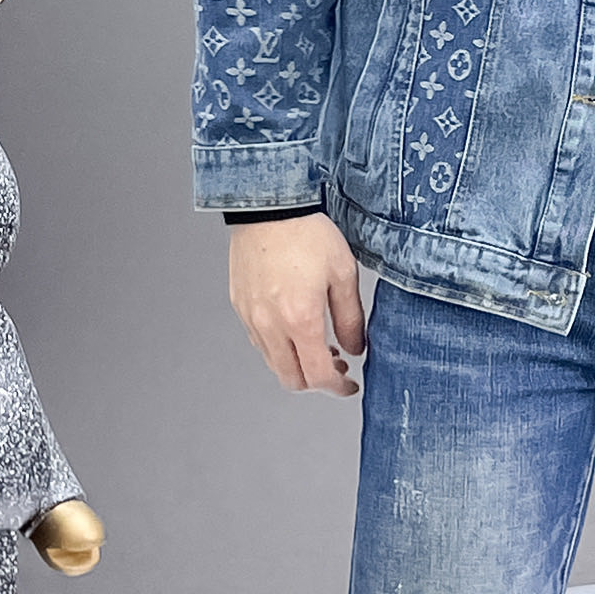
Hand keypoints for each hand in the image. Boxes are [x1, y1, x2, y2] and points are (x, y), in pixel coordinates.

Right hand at [228, 212, 366, 395]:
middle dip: (316, 382)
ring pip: (273, 362)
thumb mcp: (344, 273)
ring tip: (318, 345)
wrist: (269, 206)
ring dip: (296, 365)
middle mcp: (270, 325)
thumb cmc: (307, 233)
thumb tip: (355, 348)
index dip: (337, 387)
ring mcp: (251, 317)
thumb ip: (350, 318)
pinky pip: (258, 341)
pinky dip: (278, 347)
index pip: (318, 376)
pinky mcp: (239, 305)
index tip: (350, 384)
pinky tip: (294, 327)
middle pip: (291, 379)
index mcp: (300, 319)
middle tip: (336, 367)